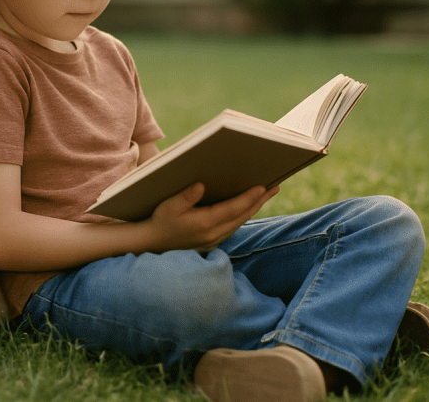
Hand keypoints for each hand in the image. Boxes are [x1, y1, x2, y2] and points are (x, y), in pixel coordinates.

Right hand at [145, 183, 278, 252]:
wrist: (152, 243)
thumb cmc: (160, 221)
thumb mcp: (169, 206)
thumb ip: (185, 196)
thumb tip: (200, 185)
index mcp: (204, 223)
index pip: (233, 209)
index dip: (249, 198)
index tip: (263, 187)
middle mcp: (213, 233)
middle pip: (242, 216)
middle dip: (259, 201)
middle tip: (275, 187)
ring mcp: (214, 240)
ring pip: (239, 222)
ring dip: (253, 208)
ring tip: (265, 195)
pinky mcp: (212, 242)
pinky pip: (233, 227)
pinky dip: (243, 216)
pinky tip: (247, 208)